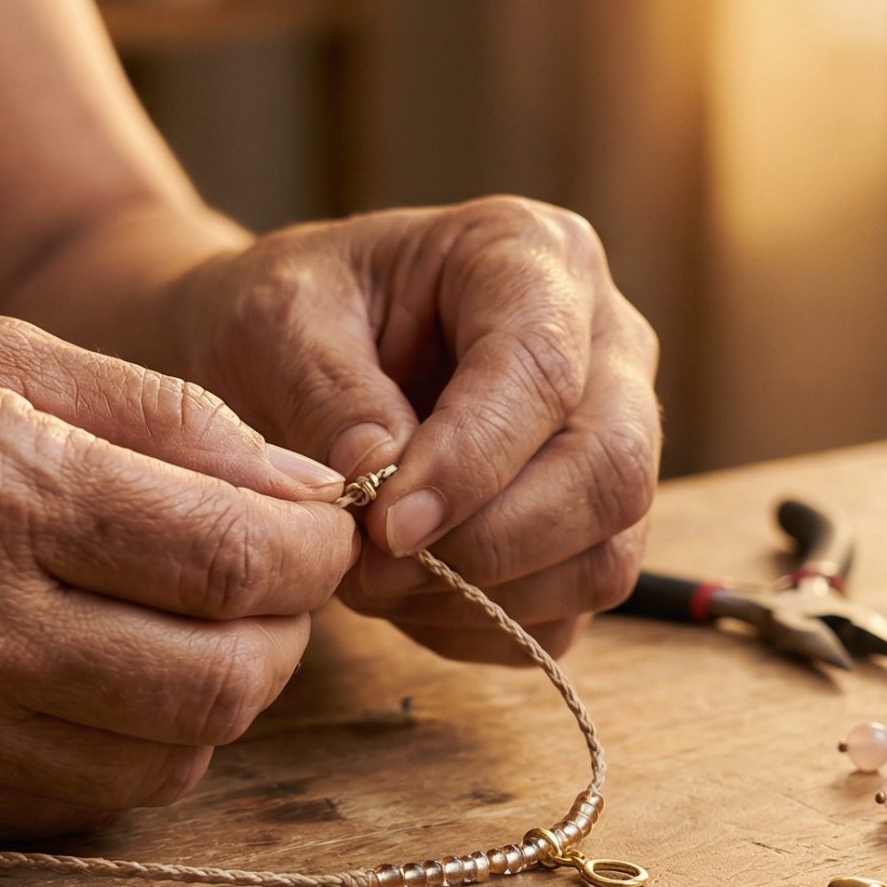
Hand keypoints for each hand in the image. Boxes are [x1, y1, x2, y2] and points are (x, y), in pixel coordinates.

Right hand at [0, 306, 357, 837]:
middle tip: (271, 581)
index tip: (324, 522)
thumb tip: (298, 481)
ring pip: (172, 759)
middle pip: (224, 683)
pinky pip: (90, 802)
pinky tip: (114, 679)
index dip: (317, 548)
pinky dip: (142, 748)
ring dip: (224, 696)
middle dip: (287, 631)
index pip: (231, 561)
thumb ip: (155, 414)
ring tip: (193, 624)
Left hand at [176, 197, 660, 661]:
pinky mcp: (591, 532)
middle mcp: (605, 349)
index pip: (544, 372)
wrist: (284, 357)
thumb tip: (383, 479)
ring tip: (373, 579)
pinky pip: (568, 613)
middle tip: (372, 570)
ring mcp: (611, 444)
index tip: (385, 525)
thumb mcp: (275, 323)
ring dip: (483, 596)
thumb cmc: (288, 319)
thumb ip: (328, 393)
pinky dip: (481, 628)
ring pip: (605, 557)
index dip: (473, 462)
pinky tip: (405, 599)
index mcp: (534, 258)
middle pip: (610, 470)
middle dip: (490, 544)